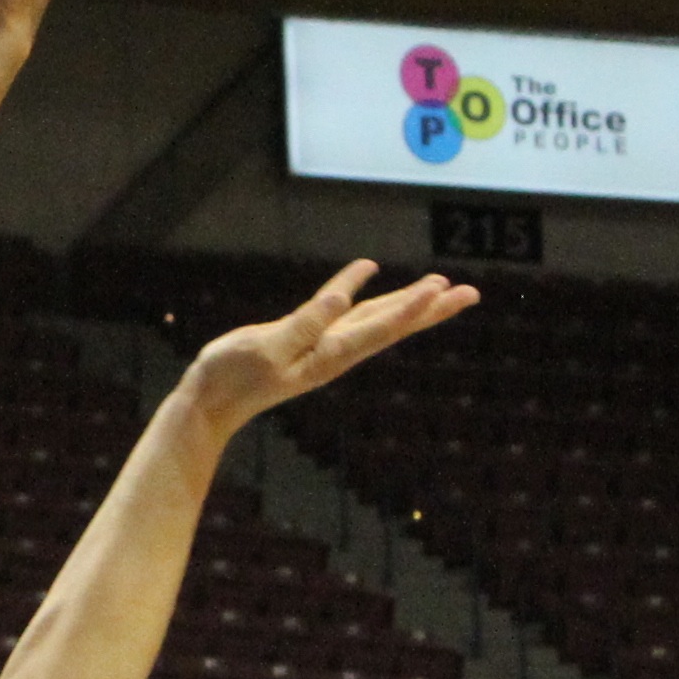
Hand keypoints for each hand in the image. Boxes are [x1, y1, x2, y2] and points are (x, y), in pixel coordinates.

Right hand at [180, 259, 478, 438]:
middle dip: (430, 309)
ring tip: (440, 285)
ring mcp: (322, 346)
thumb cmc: (229, 378)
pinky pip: (342, 311)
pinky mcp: (305, 339)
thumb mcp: (264, 348)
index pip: (379, 328)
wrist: (209, 404)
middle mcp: (335, 352)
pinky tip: (367, 273)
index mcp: (328, 354)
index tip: (440, 289)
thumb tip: (339, 301)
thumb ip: (303, 325)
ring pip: (376, 318)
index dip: (409, 308)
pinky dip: (360, 292)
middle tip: (469, 293)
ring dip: (409, 302)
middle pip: (392, 325)